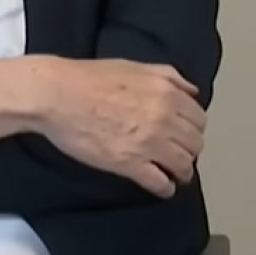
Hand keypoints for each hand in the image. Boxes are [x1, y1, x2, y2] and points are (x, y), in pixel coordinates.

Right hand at [36, 59, 205, 198]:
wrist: (56, 95)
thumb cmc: (89, 77)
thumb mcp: (134, 66)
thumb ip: (168, 76)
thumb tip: (191, 90)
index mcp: (166, 92)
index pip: (198, 118)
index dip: (192, 127)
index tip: (183, 133)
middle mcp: (164, 118)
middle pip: (195, 143)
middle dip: (189, 150)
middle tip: (178, 153)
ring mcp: (149, 143)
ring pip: (183, 165)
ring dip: (180, 171)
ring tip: (173, 173)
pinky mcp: (130, 164)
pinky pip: (161, 183)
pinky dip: (165, 188)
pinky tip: (161, 186)